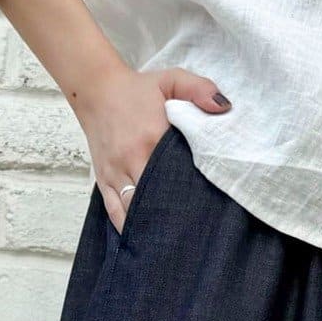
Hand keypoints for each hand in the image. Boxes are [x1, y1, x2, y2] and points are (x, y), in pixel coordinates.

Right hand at [74, 66, 230, 232]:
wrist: (97, 90)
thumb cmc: (138, 89)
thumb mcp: (172, 79)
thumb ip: (200, 89)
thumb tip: (224, 108)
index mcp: (152, 138)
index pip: (175, 176)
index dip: (192, 195)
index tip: (207, 208)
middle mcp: (132, 160)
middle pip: (155, 200)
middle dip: (172, 217)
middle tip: (193, 232)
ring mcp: (116, 174)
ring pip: (134, 211)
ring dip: (151, 226)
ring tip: (171, 240)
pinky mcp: (104, 181)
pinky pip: (114, 212)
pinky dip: (128, 228)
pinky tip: (142, 240)